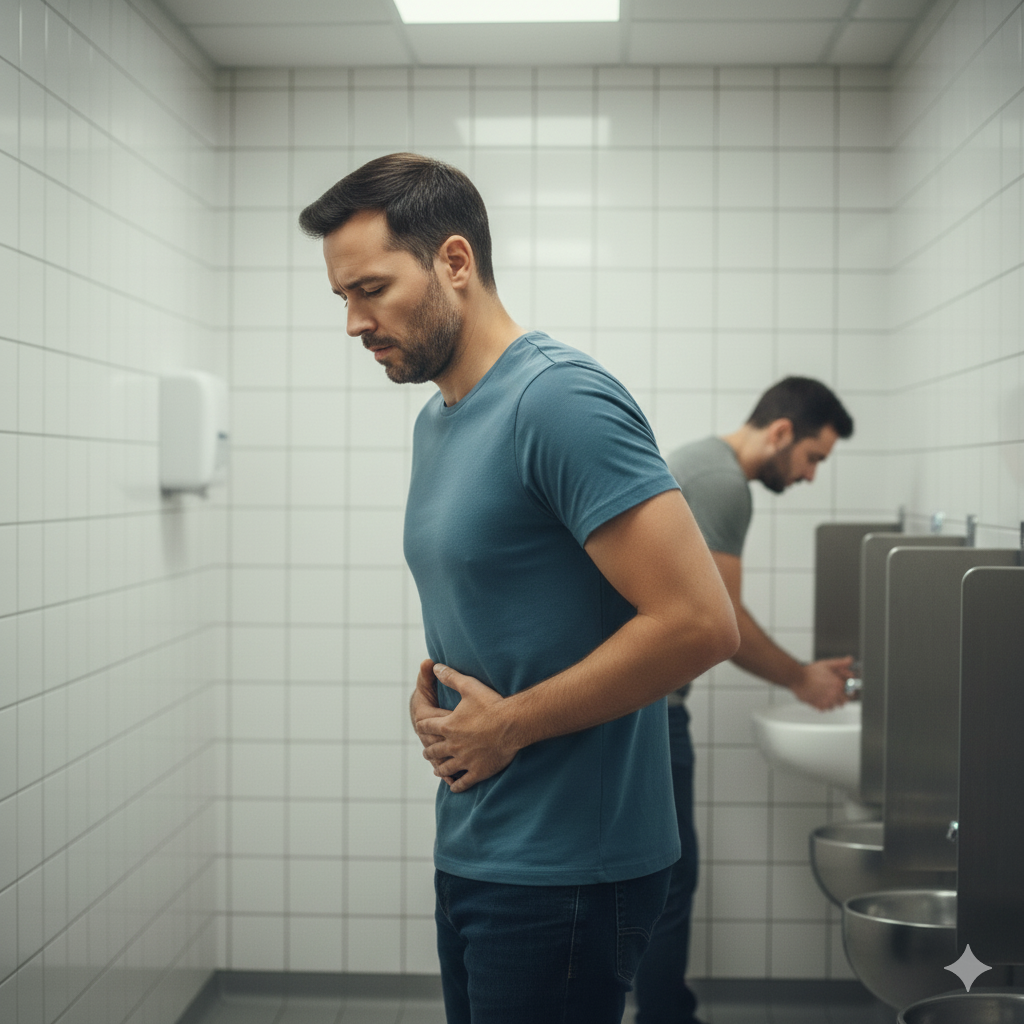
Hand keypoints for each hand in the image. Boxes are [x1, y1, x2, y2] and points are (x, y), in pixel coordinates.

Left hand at [415, 664, 518, 793]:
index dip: (423, 725)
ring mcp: (464, 760)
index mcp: (448, 726)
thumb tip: (435, 666)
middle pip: (434, 750)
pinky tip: (454, 786)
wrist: (513, 725)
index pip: (427, 726)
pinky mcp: (478, 771)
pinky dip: (456, 785)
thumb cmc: (492, 704)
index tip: (421, 726)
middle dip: (429, 750)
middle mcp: (452, 745)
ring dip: (439, 768)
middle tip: (427, 751)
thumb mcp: (469, 686)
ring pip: (445, 767)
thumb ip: (451, 677)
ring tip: (437, 769)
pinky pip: (462, 782)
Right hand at [790, 656, 853, 709]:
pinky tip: (819, 697)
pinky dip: (823, 705)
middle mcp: (835, 695)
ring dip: (832, 702)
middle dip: (840, 696)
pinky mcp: (819, 706)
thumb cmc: (810, 672)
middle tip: (833, 690)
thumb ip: (841, 663)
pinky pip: (825, 709)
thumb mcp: (827, 664)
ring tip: (824, 694)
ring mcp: (827, 701)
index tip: (843, 686)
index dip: (847, 688)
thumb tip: (850, 660)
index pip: (851, 691)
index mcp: (839, 685)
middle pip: (844, 701)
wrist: (797, 678)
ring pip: (835, 706)